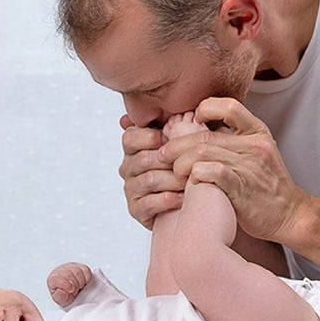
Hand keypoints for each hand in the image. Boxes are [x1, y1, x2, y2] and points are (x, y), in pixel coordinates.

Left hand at [46, 262, 92, 305]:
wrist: (71, 290)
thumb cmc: (65, 295)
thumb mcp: (61, 300)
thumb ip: (59, 297)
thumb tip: (61, 291)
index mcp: (53, 278)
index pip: (57, 278)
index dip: (65, 285)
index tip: (71, 290)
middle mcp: (61, 270)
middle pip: (69, 274)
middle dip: (75, 286)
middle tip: (74, 291)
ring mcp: (71, 266)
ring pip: (78, 271)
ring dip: (81, 282)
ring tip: (78, 287)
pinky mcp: (80, 266)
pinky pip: (86, 270)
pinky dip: (87, 278)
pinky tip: (83, 283)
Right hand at [118, 114, 184, 229]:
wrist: (190, 203)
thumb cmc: (187, 167)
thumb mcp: (183, 142)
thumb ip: (174, 124)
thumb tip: (167, 111)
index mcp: (133, 148)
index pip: (130, 137)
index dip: (151, 137)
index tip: (172, 140)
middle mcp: (128, 167)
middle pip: (143, 158)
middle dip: (170, 161)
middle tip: (191, 162)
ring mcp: (130, 189)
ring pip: (149, 180)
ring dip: (174, 180)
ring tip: (192, 180)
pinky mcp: (136, 210)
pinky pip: (148, 203)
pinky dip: (167, 200)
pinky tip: (183, 198)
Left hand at [160, 98, 311, 242]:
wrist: (290, 215)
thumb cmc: (266, 185)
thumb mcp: (257, 153)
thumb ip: (232, 139)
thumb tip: (196, 128)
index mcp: (258, 132)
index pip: (228, 106)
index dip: (204, 109)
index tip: (192, 123)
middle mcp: (255, 145)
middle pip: (204, 135)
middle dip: (176, 145)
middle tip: (164, 155)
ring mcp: (249, 167)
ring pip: (202, 154)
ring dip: (180, 163)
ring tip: (175, 172)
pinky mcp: (242, 189)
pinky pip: (211, 173)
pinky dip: (194, 176)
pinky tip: (190, 182)